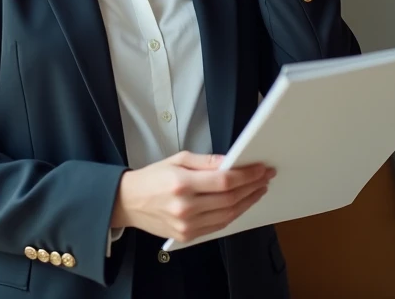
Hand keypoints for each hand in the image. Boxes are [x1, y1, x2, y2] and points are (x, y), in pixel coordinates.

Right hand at [110, 151, 273, 243]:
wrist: (128, 202)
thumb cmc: (151, 178)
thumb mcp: (177, 159)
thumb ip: (206, 162)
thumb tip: (230, 162)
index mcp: (181, 183)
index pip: (224, 181)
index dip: (247, 175)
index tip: (261, 169)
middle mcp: (185, 206)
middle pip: (229, 199)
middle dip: (252, 187)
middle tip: (265, 177)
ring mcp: (187, 225)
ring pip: (228, 215)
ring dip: (248, 202)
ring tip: (258, 190)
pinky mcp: (188, 236)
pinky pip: (218, 226)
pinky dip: (234, 214)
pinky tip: (242, 204)